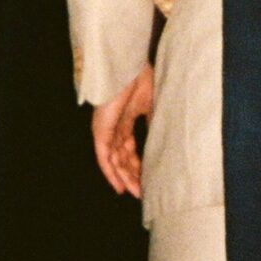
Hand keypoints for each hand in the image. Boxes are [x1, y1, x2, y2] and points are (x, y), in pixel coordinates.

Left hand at [92, 64, 153, 197]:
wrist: (126, 68)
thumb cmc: (140, 80)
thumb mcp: (151, 105)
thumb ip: (152, 123)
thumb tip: (160, 141)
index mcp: (126, 118)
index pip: (130, 147)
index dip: (138, 163)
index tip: (148, 177)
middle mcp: (114, 126)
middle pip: (122, 157)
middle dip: (133, 174)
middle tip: (143, 191)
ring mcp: (106, 129)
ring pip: (114, 160)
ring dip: (124, 177)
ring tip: (136, 192)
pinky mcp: (100, 131)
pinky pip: (104, 157)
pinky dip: (111, 173)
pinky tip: (119, 186)